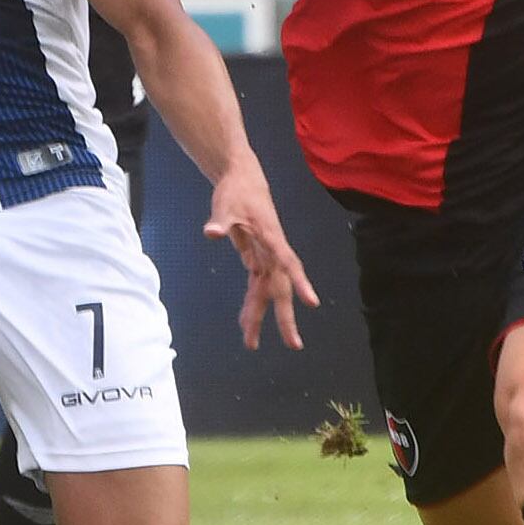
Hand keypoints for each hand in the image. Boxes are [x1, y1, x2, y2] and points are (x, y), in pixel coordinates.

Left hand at [201, 164, 318, 349]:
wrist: (241, 180)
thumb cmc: (237, 191)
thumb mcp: (225, 205)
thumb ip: (220, 221)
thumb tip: (212, 233)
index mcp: (271, 237)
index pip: (288, 263)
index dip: (300, 283)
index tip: (311, 303)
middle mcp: (273, 251)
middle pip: (281, 288)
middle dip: (286, 317)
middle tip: (293, 344)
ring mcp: (266, 256)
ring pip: (267, 292)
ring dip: (259, 316)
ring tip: (251, 342)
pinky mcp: (257, 258)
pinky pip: (256, 286)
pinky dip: (250, 303)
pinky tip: (244, 321)